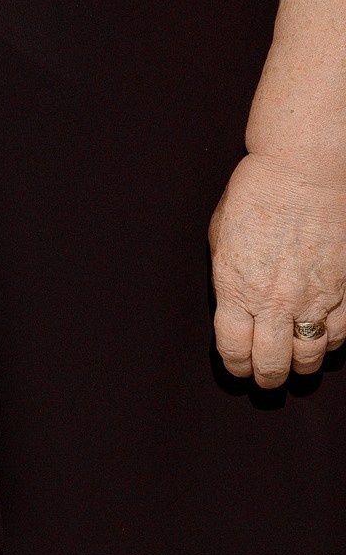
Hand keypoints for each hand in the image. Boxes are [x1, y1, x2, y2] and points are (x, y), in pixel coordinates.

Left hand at [211, 152, 345, 386]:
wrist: (302, 174)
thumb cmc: (254, 197)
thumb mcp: (221, 239)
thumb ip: (226, 278)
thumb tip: (231, 305)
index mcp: (235, 289)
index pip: (233, 348)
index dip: (235, 364)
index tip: (237, 367)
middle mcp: (274, 301)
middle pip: (271, 362)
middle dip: (266, 377)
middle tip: (265, 379)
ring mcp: (313, 297)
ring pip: (310, 354)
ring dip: (300, 365)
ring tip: (293, 366)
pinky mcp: (342, 289)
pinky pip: (340, 332)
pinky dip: (330, 342)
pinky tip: (320, 340)